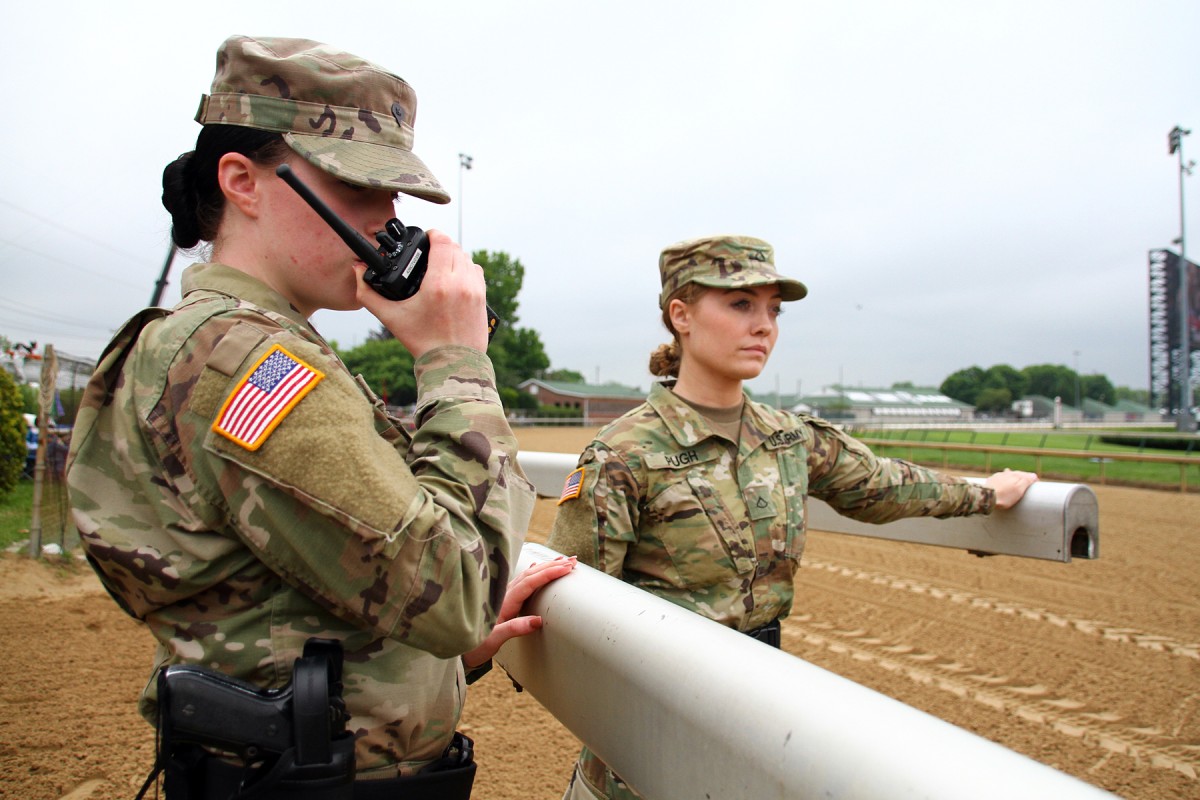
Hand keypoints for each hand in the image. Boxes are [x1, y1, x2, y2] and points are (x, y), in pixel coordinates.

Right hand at [355, 229, 489, 356]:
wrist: (452, 364)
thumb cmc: (421, 342)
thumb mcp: (391, 317)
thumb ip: (368, 293)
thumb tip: (357, 271)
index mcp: (438, 284)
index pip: (442, 241)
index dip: (432, 234)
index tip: (425, 237)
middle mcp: (460, 283)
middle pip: (455, 247)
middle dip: (441, 246)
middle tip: (428, 253)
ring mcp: (474, 290)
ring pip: (467, 258)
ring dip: (454, 256)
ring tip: (440, 265)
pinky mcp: (482, 298)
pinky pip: (476, 272)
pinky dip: (465, 269)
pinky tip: (453, 277)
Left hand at [462, 556, 576, 668]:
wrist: (456, 648)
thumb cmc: (473, 646)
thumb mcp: (493, 640)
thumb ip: (514, 628)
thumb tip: (538, 621)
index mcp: (504, 601)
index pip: (531, 582)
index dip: (549, 573)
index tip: (567, 568)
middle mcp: (503, 594)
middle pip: (531, 573)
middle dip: (552, 565)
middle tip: (572, 561)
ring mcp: (502, 595)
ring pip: (527, 575)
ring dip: (545, 567)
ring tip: (562, 561)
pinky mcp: (502, 599)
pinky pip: (522, 580)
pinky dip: (534, 572)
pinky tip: (537, 567)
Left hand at [983, 468, 1038, 509]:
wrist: (986, 497)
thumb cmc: (1004, 496)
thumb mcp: (1019, 489)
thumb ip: (1026, 481)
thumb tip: (1034, 475)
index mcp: (1015, 475)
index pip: (1027, 475)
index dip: (1032, 479)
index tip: (1036, 483)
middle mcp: (1007, 473)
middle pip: (1018, 474)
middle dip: (1023, 478)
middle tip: (1028, 483)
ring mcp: (998, 476)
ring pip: (1008, 475)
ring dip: (1013, 477)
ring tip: (1016, 481)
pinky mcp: (991, 480)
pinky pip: (1000, 478)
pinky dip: (1004, 480)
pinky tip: (1003, 483)